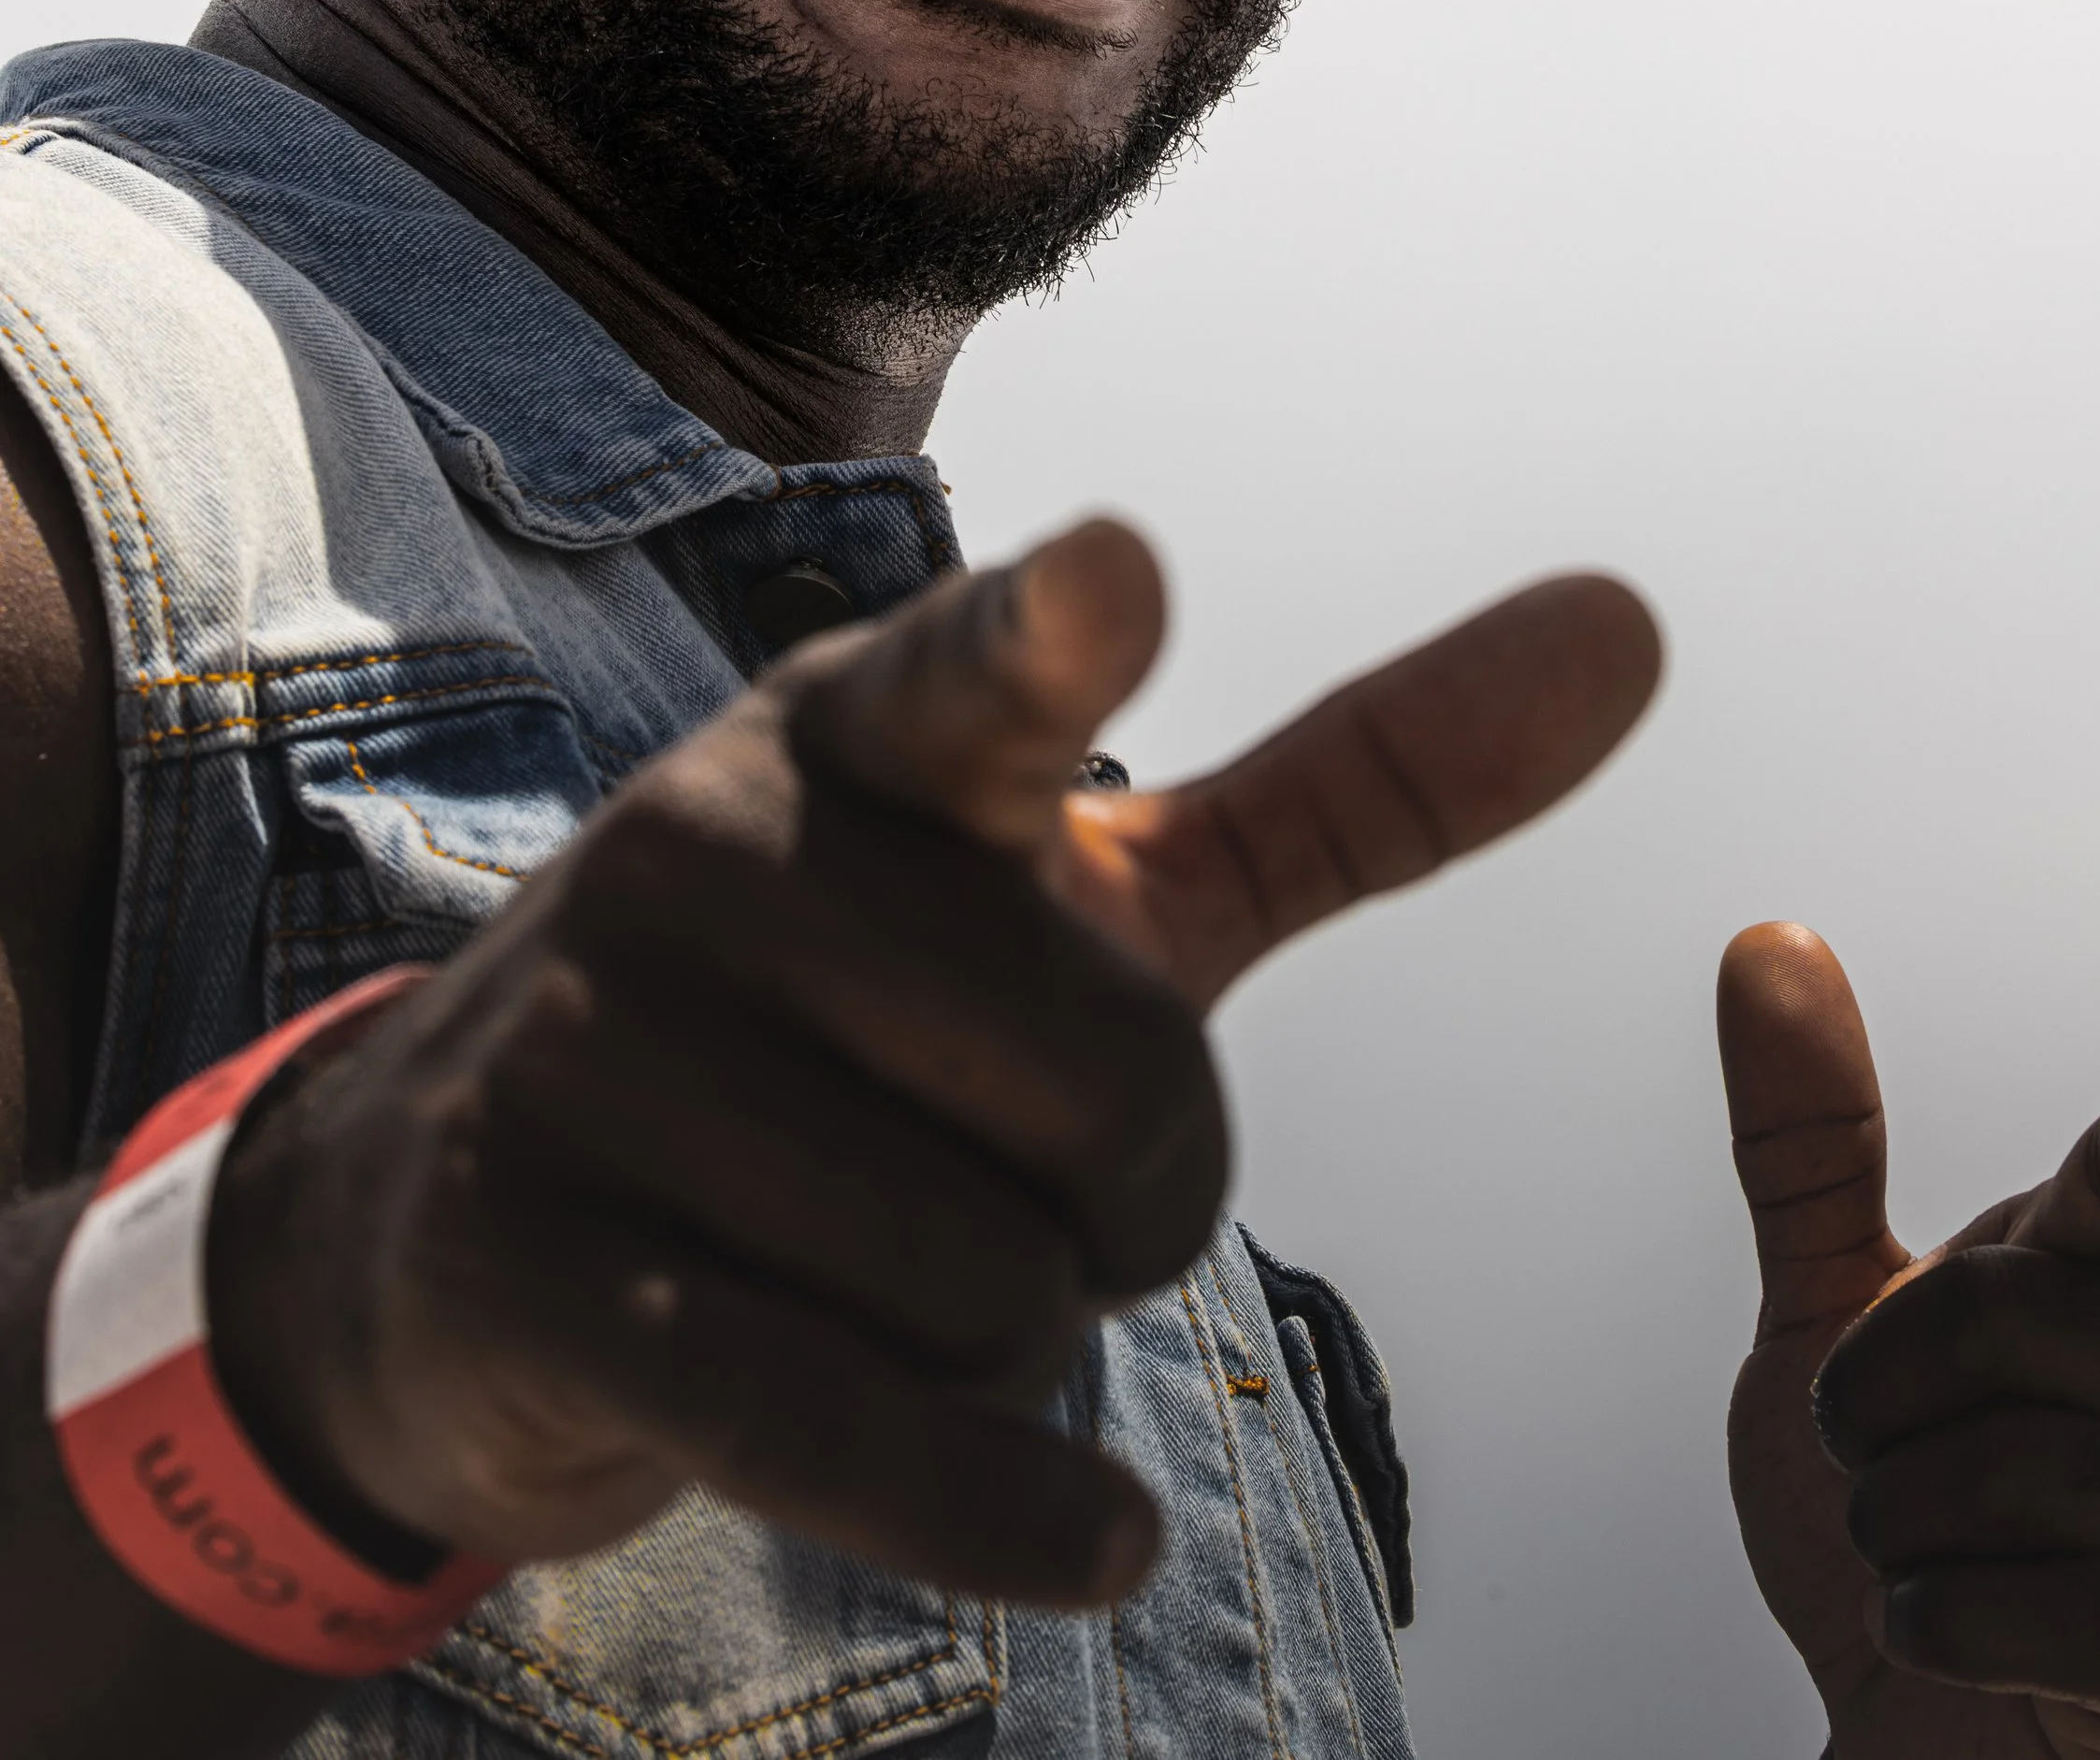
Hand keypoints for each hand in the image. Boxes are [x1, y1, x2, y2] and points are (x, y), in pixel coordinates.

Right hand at [210, 521, 1657, 1607]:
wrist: (457, 1210)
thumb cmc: (856, 1015)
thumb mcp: (1096, 886)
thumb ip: (1359, 780)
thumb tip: (1628, 629)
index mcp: (868, 728)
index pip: (982, 676)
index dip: (1056, 637)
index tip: (1121, 577)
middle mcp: (719, 845)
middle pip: (1122, 1095)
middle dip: (1132, 1196)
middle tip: (1006, 1170)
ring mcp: (607, 1052)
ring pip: (1003, 1284)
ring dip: (1020, 1339)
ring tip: (887, 1266)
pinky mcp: (539, 1267)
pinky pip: (847, 1426)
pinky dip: (1001, 1510)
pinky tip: (1084, 1536)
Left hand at [1720, 924, 2099, 1758]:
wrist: (1900, 1722)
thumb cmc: (1889, 1503)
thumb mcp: (1820, 1312)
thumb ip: (1805, 1141)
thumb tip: (1768, 944)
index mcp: (2095, 1284)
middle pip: (2002, 1314)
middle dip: (1878, 1389)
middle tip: (1867, 1453)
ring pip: (2014, 1467)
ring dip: (1895, 1518)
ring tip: (1911, 1551)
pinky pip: (2038, 1611)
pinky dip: (1935, 1622)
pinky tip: (1936, 1634)